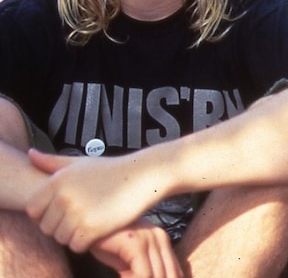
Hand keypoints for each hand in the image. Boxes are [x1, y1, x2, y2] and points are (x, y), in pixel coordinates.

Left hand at [26, 149, 162, 252]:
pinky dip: (87, 243)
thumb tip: (30, 154)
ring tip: (92, 223)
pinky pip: (77, 246)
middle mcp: (63, 197)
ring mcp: (77, 213)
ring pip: (61, 239)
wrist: (144, 176)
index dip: (47, 214)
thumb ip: (53, 162)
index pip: (33, 210)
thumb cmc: (113, 170)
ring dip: (75, 236)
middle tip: (83, 218)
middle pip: (47, 228)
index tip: (65, 212)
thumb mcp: (82, 162)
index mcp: (57, 181)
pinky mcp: (92, 227)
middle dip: (62, 227)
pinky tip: (100, 230)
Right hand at [91, 219, 183, 277]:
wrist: (87, 221)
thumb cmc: (104, 240)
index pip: (175, 271)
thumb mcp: (126, 259)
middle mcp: (160, 237)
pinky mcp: (136, 243)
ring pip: (159, 276)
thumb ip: (139, 271)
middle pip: (170, 275)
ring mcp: (149, 238)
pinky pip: (144, 274)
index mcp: (162, 240)